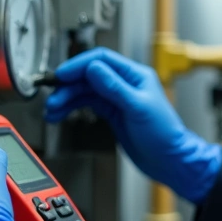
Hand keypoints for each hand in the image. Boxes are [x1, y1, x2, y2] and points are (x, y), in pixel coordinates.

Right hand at [44, 47, 221, 203]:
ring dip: (67, 98)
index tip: (62, 75)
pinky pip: (88, 104)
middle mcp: (125, 83)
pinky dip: (73, 108)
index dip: (79, 65)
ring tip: (52, 110)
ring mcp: (117, 98)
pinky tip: (61, 114)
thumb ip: (115, 88)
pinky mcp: (112, 113)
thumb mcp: (138, 108)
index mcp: (135, 75)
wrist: (168, 160)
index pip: (102, 60)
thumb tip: (94, 69)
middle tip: (53, 98)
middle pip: (89, 76)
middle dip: (68, 86)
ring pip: (85, 91)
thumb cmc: (164, 134)